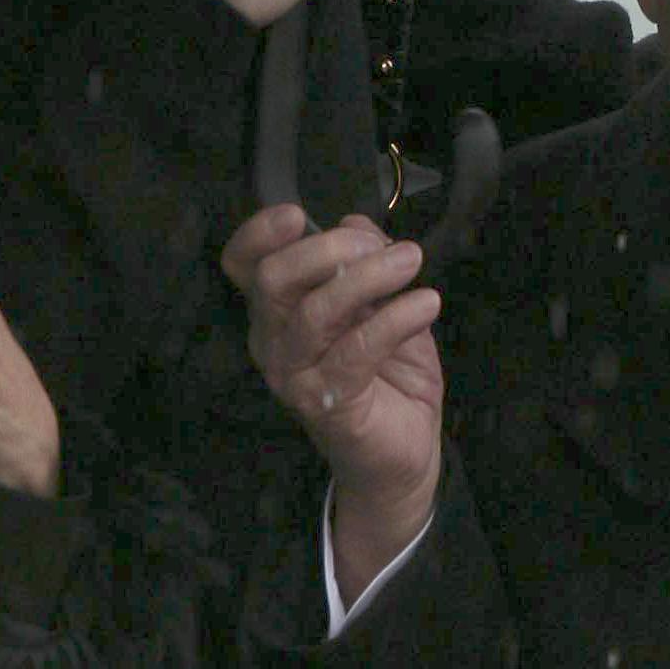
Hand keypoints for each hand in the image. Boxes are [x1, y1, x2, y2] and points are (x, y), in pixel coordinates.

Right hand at [220, 206, 443, 601]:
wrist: (403, 454)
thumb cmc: (388, 373)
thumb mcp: (380, 304)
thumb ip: (364, 261)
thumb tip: (356, 223)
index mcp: (276, 310)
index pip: (242, 264)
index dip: (258, 233)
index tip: (297, 214)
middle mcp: (272, 340)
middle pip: (273, 278)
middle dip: (330, 248)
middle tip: (388, 247)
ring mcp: (293, 375)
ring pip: (315, 310)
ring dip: (371, 277)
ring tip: (413, 263)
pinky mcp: (326, 403)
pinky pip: (356, 350)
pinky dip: (395, 319)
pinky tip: (427, 304)